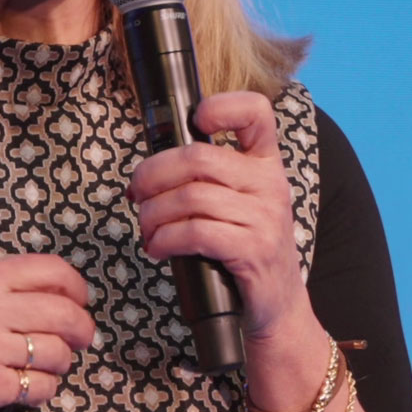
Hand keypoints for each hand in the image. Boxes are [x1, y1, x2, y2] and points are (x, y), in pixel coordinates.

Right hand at [0, 254, 94, 411]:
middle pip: (66, 314)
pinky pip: (40, 388)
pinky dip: (42, 389)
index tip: (81, 301)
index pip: (53, 270)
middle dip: (83, 330)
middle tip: (82, 340)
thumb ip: (0, 286)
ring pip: (59, 354)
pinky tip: (24, 385)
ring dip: (62, 362)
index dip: (77, 287)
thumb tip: (59, 295)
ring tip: (46, 365)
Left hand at [126, 91, 308, 339]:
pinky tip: (158, 248)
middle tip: (136, 195)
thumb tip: (146, 171)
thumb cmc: (242, 248)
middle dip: (152, 175)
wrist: (276, 306)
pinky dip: (165, 239)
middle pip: (197, 158)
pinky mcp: (254, 251)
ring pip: (190, 197)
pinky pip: (195, 232)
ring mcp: (266, 218)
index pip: (257, 112)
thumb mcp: (235, 203)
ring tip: (147, 229)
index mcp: (266, 163)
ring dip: (152, 214)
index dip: (223, 105)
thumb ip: (205, 178)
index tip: (195, 122)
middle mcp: (271, 184)